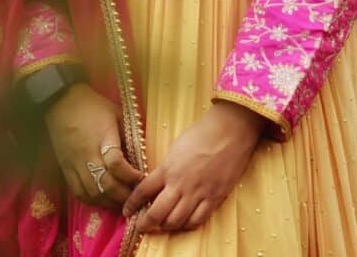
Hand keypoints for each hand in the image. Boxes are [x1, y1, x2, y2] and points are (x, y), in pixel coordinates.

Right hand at [44, 82, 143, 209]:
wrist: (62, 103)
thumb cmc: (93, 106)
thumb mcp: (117, 113)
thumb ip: (128, 134)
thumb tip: (141, 154)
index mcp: (103, 137)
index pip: (116, 164)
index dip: (131, 175)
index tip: (142, 177)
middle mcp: (88, 154)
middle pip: (106, 184)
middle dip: (123, 195)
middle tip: (136, 197)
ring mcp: (75, 164)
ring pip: (93, 193)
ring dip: (110, 202)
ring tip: (122, 203)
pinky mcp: (66, 169)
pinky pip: (79, 193)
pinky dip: (93, 201)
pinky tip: (103, 201)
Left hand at [123, 100, 264, 233]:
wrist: (230, 130)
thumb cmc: (202, 132)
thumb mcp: (176, 147)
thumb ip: (167, 167)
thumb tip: (160, 182)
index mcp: (168, 168)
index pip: (143, 191)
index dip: (132, 204)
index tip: (127, 211)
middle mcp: (180, 184)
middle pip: (157, 213)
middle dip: (146, 224)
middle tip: (142, 227)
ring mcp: (198, 193)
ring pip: (176, 221)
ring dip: (166, 227)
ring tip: (163, 225)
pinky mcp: (214, 198)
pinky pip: (197, 220)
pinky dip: (187, 225)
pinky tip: (184, 222)